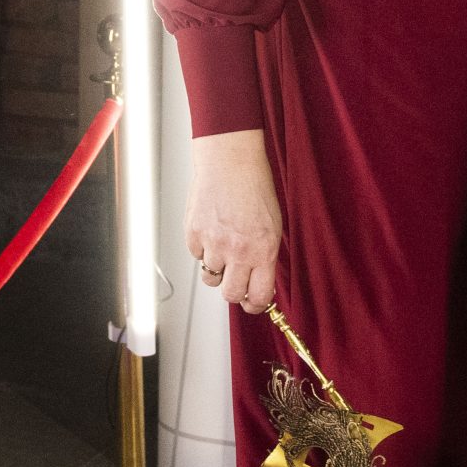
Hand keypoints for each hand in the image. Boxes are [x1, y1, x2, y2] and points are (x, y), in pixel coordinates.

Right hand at [185, 129, 281, 313]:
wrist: (230, 161)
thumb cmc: (254, 187)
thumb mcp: (273, 226)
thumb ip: (265, 256)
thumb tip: (259, 281)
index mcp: (263, 251)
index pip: (259, 296)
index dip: (256, 305)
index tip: (254, 303)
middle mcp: (238, 251)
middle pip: (231, 295)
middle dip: (234, 292)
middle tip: (235, 282)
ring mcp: (213, 243)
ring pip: (210, 277)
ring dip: (217, 268)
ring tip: (223, 247)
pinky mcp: (193, 233)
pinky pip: (196, 255)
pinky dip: (202, 249)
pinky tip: (211, 230)